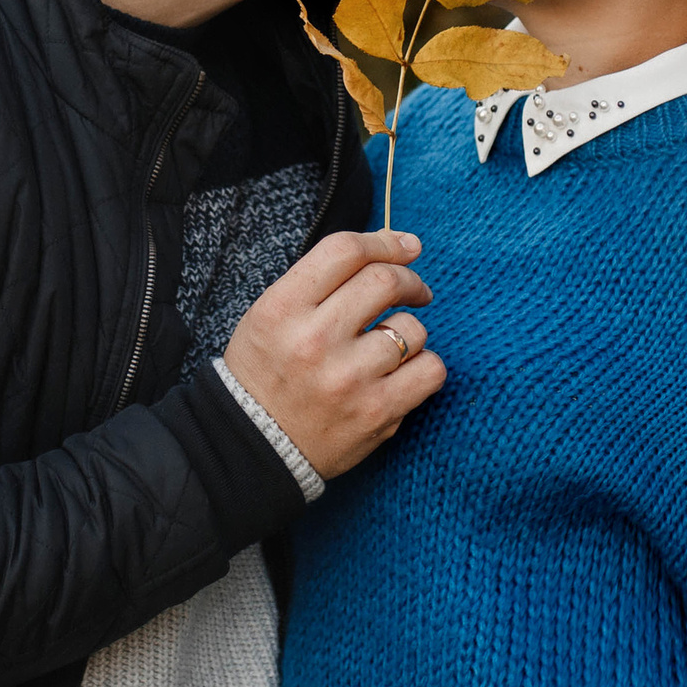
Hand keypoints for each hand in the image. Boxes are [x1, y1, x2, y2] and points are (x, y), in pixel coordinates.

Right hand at [223, 229, 446, 478]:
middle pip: (384, 281)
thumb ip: (321, 281)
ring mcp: (348, 378)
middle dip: (409, 280)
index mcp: (283, 309)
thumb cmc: (268, 371)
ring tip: (395, 342)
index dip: (385, 241)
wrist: (255, 444)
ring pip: (412, 327)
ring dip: (411, 328)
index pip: (345, 251)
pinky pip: (430, 370)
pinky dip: (425, 364)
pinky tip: (407, 370)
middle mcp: (314, 340)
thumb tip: (393, 248)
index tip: (406, 246)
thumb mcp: (271, 315)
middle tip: (414, 290)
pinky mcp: (376, 412)